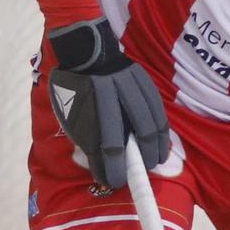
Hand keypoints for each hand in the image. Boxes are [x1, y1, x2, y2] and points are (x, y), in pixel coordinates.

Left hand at [47, 17, 168, 192]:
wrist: (85, 48)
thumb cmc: (73, 85)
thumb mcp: (69, 111)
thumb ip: (84, 135)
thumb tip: (101, 164)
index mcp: (90, 103)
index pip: (106, 143)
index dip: (112, 166)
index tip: (115, 181)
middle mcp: (114, 94)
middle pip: (135, 133)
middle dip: (139, 160)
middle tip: (137, 175)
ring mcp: (131, 85)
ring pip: (151, 121)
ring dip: (156, 146)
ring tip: (155, 162)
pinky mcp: (144, 80)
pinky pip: (157, 109)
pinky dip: (161, 129)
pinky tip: (161, 142)